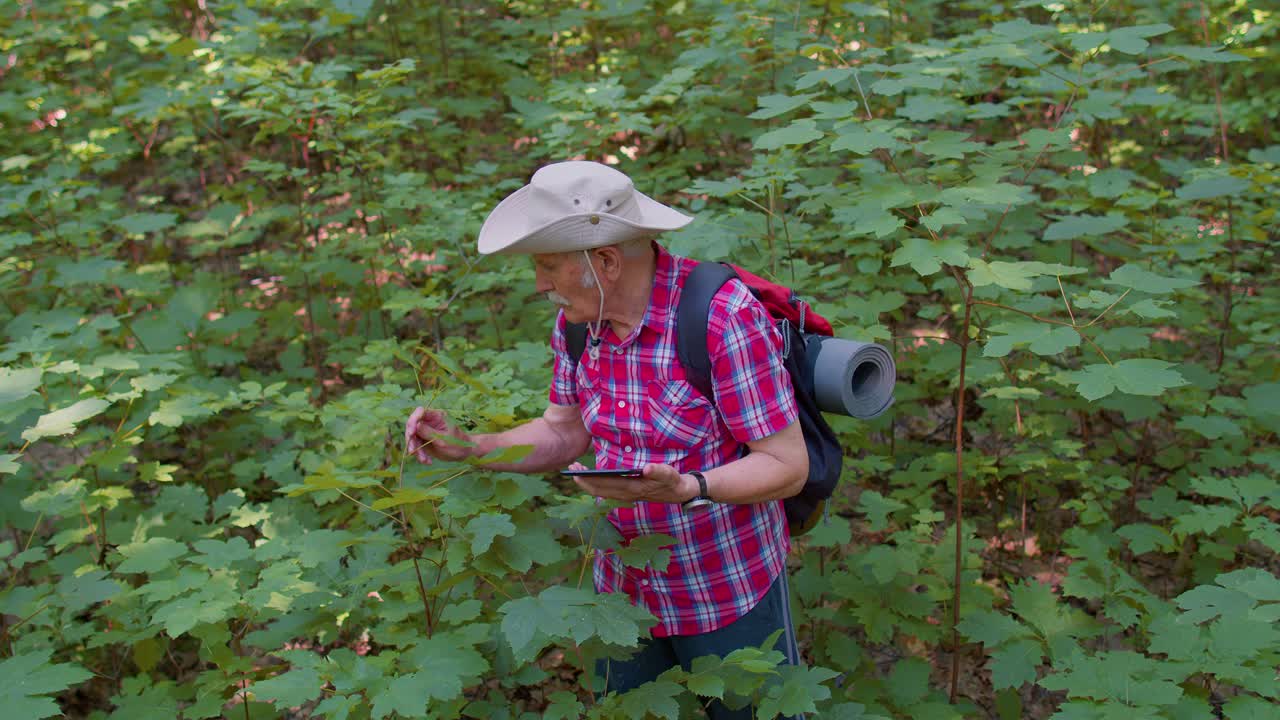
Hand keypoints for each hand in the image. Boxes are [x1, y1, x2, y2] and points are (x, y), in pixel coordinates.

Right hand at [405, 407, 473, 463]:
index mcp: (437, 416)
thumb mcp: (443, 439)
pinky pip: (417, 446)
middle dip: (411, 439)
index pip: (420, 412)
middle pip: (412, 426)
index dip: (413, 420)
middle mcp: (429, 421)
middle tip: (413, 451)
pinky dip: (420, 455)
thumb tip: (415, 425)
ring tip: (425, 460)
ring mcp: (426, 431)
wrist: (464, 453)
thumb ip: (429, 432)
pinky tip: (427, 461)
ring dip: (416, 450)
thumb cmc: (458, 444)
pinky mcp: (424, 440)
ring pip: (413, 438)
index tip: (411, 433)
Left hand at [570, 462, 698, 504]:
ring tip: (577, 470)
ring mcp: (627, 495)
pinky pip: (608, 489)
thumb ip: (659, 471)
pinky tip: (592, 475)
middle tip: (570, 468)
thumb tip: (647, 467)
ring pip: (602, 491)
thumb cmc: (674, 482)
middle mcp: (626, 494)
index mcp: (632, 489)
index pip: (605, 486)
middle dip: (584, 481)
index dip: (589, 481)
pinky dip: (597, 483)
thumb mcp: (669, 475)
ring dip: (589, 482)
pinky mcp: (629, 492)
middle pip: (600, 490)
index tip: (576, 474)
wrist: (681, 493)